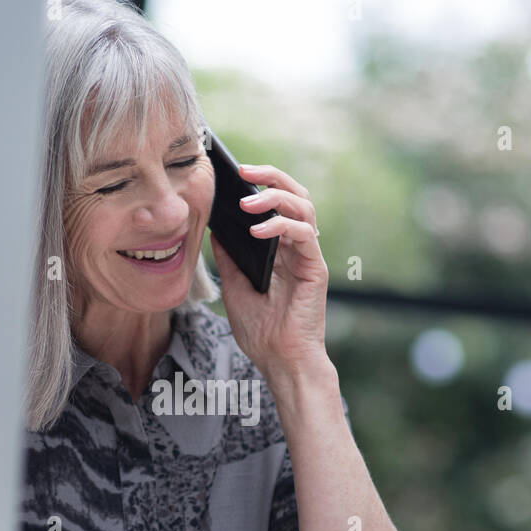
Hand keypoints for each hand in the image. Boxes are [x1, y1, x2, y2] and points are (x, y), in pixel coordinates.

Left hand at [211, 163, 330, 382]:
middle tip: (243, 169)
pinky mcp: (316, 269)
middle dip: (271, 176)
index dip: (259, 183)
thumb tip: (214, 228)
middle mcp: (297, 248)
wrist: (279, 361)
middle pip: (295, 195)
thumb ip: (229, 257)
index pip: (276, 203)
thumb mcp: (234, 287)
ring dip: (274, 197)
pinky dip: (281, 226)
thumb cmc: (261, 331)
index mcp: (280, 249)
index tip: (232, 173)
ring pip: (303, 207)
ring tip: (247, 201)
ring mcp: (308, 257)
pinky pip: (304, 235)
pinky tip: (258, 230)